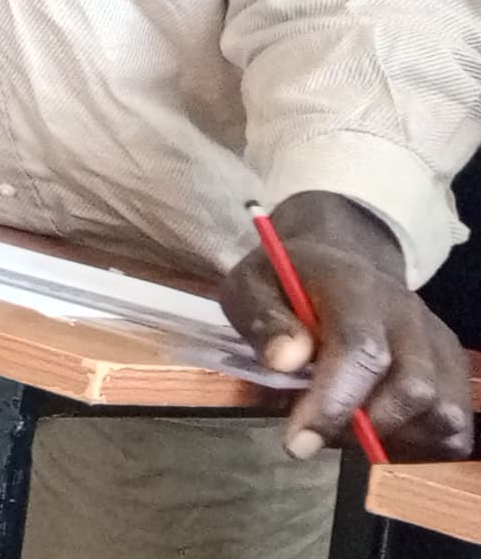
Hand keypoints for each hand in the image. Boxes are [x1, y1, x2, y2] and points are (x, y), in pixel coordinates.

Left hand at [218, 193, 475, 460]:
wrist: (336, 263)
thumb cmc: (285, 286)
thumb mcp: (250, 289)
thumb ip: (262, 320)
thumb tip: (286, 360)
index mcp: (355, 287)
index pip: (361, 350)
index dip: (333, 404)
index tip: (298, 444)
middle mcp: (407, 313)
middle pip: (413, 389)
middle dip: (364, 428)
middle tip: (320, 433)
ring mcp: (437, 340)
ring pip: (445, 411)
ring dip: (396, 438)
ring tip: (351, 428)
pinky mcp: (453, 365)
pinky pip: (458, 424)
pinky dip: (425, 444)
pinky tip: (384, 434)